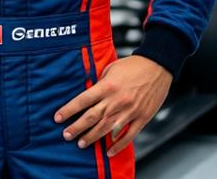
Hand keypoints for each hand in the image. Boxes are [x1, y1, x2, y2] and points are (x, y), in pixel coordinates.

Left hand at [54, 55, 171, 156]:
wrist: (158, 67)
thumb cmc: (133, 66)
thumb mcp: (110, 69)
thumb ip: (99, 83)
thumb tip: (88, 95)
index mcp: (107, 86)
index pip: (83, 100)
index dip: (69, 110)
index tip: (58, 118)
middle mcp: (116, 100)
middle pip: (92, 117)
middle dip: (77, 128)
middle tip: (66, 135)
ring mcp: (130, 111)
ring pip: (107, 128)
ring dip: (92, 137)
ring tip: (81, 143)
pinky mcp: (142, 118)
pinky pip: (129, 135)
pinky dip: (118, 145)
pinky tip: (109, 151)